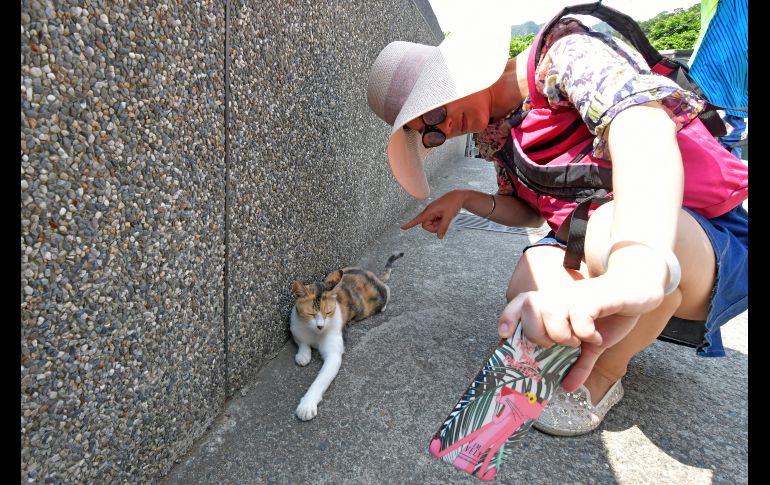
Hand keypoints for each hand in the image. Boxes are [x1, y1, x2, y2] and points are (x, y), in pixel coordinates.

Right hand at [400, 190, 465, 238]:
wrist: (458, 197)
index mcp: (429, 211)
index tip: (402, 228)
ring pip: (431, 225)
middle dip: (433, 228)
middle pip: (425, 226)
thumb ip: (443, 228)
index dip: (410, 224)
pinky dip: (439, 223)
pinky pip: (435, 223)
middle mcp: (428, 212)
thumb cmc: (452, 204)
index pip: (417, 219)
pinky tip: (444, 217)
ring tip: (445, 218)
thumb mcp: (448, 217)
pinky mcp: (435, 214)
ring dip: (437, 225)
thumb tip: (439, 237)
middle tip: (443, 222)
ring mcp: (432, 213)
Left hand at [497, 272, 664, 391]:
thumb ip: (578, 363)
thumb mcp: (591, 343)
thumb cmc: (609, 314)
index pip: (520, 303)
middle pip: (531, 312)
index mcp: (553, 304)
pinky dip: (585, 332)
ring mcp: (575, 295)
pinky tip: (596, 336)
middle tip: (562, 345)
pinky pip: (578, 315)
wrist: (637, 289)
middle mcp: (559, 296)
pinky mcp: (595, 297)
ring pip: (551, 315)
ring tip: (579, 341)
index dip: (508, 317)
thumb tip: (567, 387)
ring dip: (563, 336)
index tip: (503, 334)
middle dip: (541, 336)